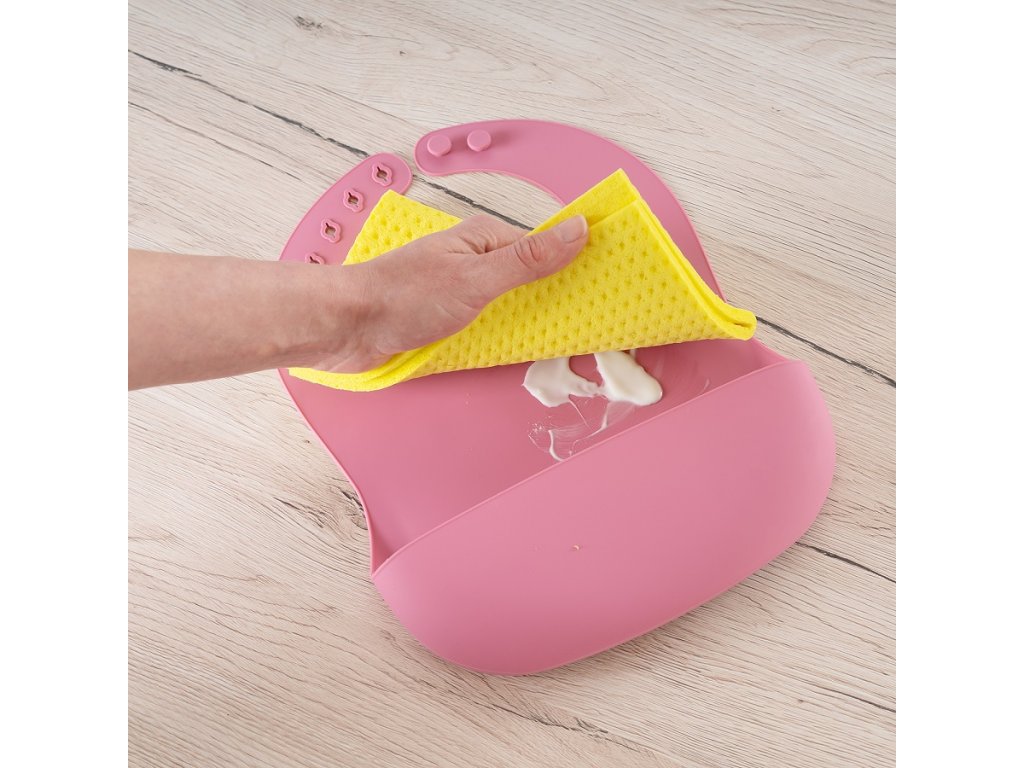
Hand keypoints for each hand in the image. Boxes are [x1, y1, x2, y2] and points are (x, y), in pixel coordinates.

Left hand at [309, 213, 588, 372]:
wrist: (346, 326)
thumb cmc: (403, 296)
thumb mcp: (476, 278)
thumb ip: (529, 259)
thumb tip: (578, 229)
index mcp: (486, 239)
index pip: (547, 248)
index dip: (579, 265)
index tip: (612, 284)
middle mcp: (477, 262)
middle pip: (533, 278)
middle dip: (562, 298)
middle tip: (599, 322)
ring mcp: (463, 291)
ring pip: (513, 305)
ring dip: (536, 321)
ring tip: (573, 343)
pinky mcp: (449, 320)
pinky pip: (491, 326)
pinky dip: (509, 336)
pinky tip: (525, 350)